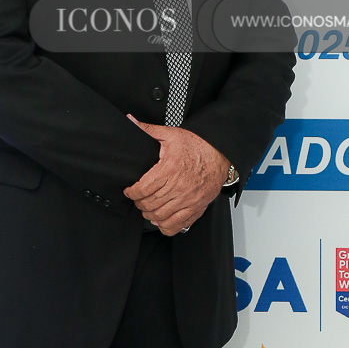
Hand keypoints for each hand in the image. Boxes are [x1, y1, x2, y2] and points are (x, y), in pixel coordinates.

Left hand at [123, 116, 231, 235]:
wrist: (219, 153)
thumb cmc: (196, 145)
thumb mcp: (171, 134)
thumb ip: (149, 130)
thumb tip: (131, 121)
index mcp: (169, 169)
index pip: (143, 188)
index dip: (132, 192)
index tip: (129, 191)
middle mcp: (178, 187)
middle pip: (150, 204)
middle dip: (139, 203)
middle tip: (137, 199)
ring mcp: (188, 200)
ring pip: (161, 216)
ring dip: (149, 215)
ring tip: (146, 209)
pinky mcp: (197, 207)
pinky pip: (178, 225)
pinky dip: (166, 226)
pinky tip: (161, 220)